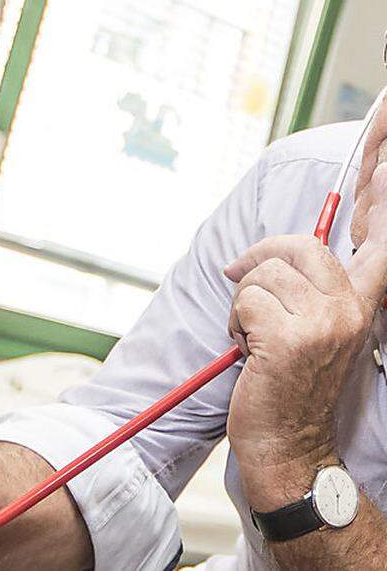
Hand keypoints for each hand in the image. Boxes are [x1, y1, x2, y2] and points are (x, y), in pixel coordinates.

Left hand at [224, 164, 386, 507]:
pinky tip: (250, 350)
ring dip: (243, 303)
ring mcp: (326, 322)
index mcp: (362, 300)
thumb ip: (314, 288)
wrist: (287, 441)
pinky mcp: (293, 337)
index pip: (381, 243)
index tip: (386, 166)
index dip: (383, 201)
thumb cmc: (291, 381)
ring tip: (256, 335)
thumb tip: (290, 247)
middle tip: (247, 292)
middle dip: (258, 261)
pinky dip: (236, 322)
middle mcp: (353, 307)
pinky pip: (246, 299)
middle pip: (298, 243)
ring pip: (263, 273)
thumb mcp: (315, 329)